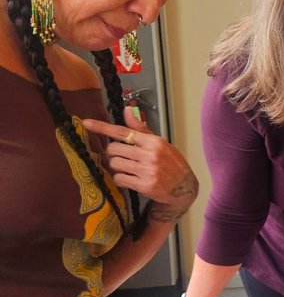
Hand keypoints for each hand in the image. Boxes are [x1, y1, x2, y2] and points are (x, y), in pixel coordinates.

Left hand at [82, 108, 198, 221]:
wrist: (184, 187)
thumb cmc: (171, 162)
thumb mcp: (159, 143)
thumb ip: (141, 129)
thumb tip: (127, 109)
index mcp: (153, 141)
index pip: (123, 132)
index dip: (102, 128)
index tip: (86, 123)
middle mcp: (149, 155)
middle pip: (113, 149)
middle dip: (114, 153)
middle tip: (123, 157)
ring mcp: (147, 171)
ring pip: (115, 164)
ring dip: (117, 167)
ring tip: (128, 169)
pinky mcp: (144, 186)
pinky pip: (119, 179)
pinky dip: (121, 179)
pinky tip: (130, 179)